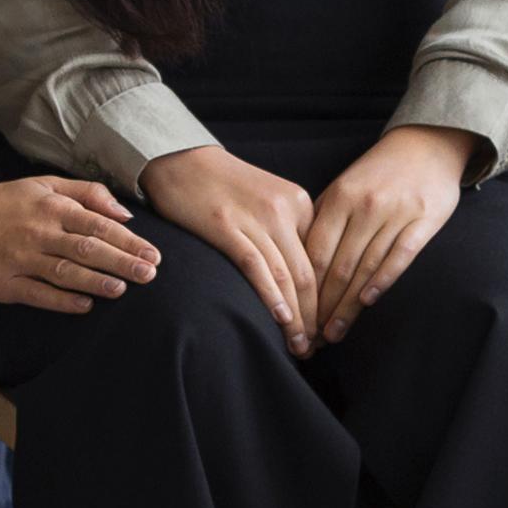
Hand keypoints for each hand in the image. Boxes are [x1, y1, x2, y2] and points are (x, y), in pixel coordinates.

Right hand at [0, 174, 156, 313]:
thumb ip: (85, 193)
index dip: (127, 240)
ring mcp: (21, 259)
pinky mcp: (5, 284)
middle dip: (121, 262)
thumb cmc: (1, 202)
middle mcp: (39, 232)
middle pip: (87, 248)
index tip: (152, 253)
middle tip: (149, 274)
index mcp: (50, 207)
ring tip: (123, 289)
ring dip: (97, 281)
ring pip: (66, 272)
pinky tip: (85, 305)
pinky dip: (63, 300)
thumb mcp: (42, 184)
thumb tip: (123, 213)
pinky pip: (38, 294)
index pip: (97, 224)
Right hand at [141, 143, 319, 354]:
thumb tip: (302, 282)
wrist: (182, 160)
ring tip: (300, 346)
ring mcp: (255, 217)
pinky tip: (280, 319)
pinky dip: (271, 296)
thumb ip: (288, 232)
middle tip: (316, 348)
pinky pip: (256, 267)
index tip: (324, 327)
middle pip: (308, 273)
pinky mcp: (225, 226)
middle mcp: (284, 209)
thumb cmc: (223, 187)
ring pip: (286, 275)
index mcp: (299, 203)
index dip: (326, 300)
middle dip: (315, 316)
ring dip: (296, 317)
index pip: (321, 261)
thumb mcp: (268, 202)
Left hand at [301, 126, 476, 338]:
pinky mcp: (423, 221)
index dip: (303, 288)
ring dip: (348, 305)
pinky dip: (382, 280)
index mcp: (340, 198)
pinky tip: (367, 302)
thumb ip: (323, 219)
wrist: (425, 146)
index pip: (315, 252)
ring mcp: (395, 214)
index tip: (296, 315)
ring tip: (335, 333)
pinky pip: (400, 256)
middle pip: (338, 266)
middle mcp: (365, 206)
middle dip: (322, 307)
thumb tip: (296, 260)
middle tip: (312, 337)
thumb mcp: (344, 187)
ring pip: (365, 268)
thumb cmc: (378, 173)